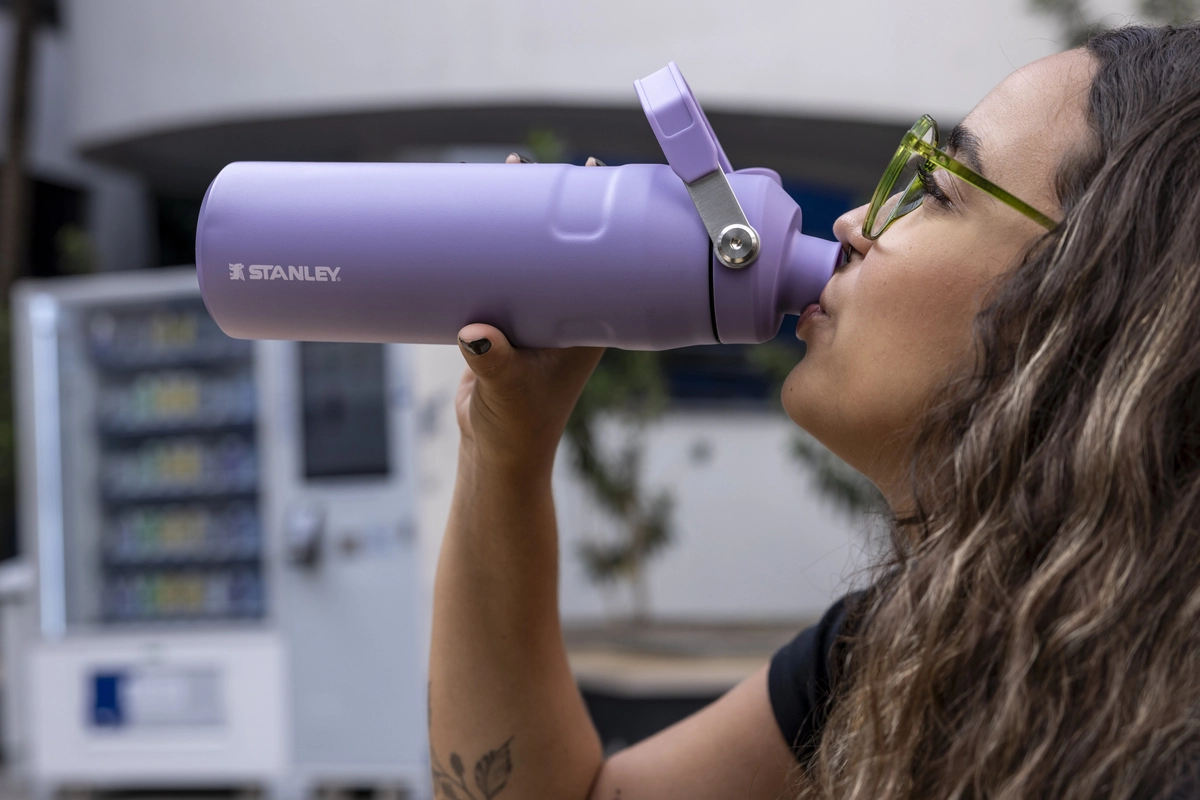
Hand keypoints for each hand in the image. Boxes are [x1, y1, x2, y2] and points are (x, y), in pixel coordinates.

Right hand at [453, 153, 606, 474]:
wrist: (497, 453)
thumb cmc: (517, 427)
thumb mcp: (507, 391)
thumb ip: (494, 363)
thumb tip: (475, 333)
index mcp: (586, 325)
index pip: (599, 258)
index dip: (597, 216)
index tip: (592, 172)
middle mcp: (565, 315)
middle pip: (561, 247)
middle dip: (548, 205)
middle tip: (528, 165)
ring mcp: (534, 318)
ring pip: (527, 257)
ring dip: (513, 222)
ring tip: (498, 179)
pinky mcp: (503, 326)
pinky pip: (497, 277)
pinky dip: (485, 250)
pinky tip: (466, 225)